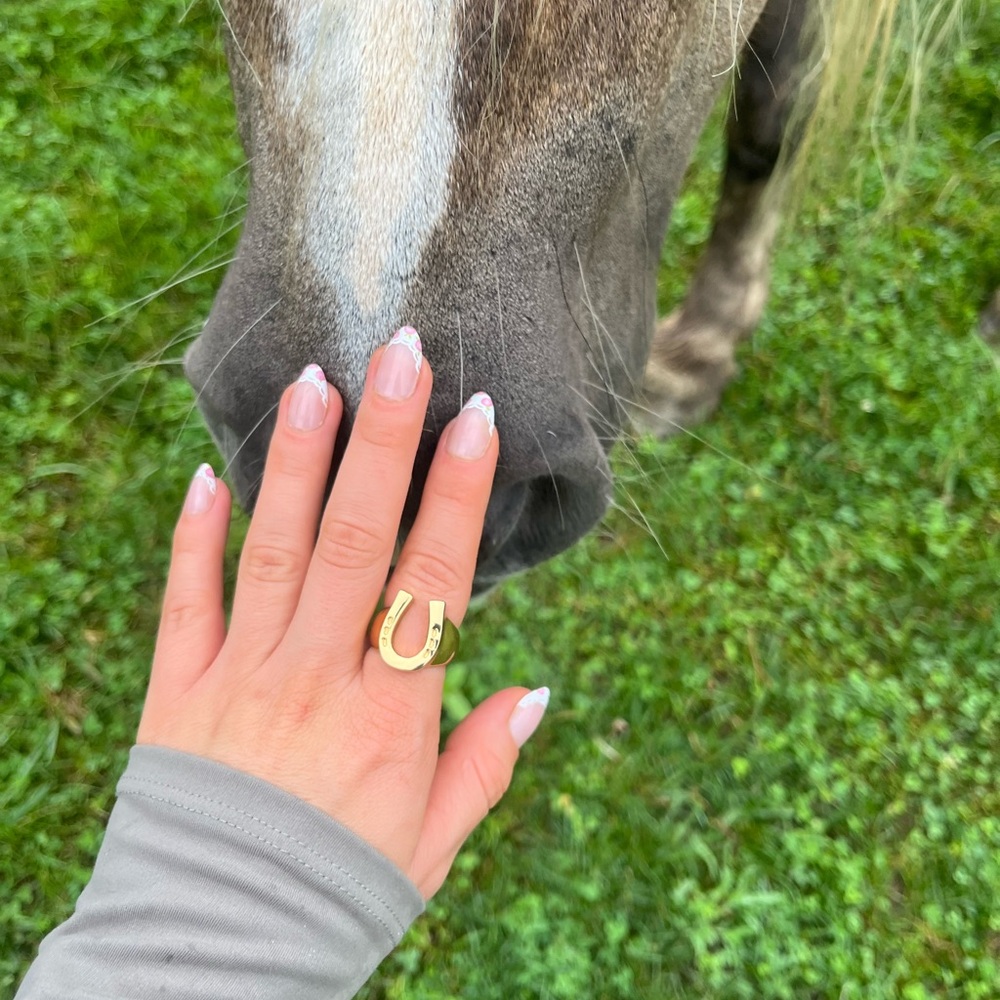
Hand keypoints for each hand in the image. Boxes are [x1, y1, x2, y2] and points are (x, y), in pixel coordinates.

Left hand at [137, 332, 548, 897]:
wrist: (214, 955)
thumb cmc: (339, 893)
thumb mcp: (433, 844)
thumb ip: (486, 763)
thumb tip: (536, 693)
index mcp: (390, 714)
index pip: (432, 579)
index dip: (457, 493)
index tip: (476, 418)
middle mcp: (316, 677)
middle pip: (354, 538)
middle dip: (382, 441)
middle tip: (397, 356)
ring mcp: (242, 677)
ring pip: (273, 549)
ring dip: (294, 461)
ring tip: (312, 381)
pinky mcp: (179, 690)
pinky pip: (187, 599)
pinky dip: (194, 535)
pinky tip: (204, 474)